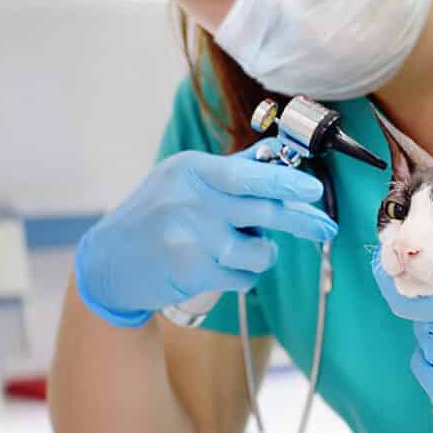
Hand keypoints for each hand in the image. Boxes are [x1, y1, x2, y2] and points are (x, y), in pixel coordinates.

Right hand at [75, 145, 336, 326]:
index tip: (313, 189)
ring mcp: (189, 236)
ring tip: (243, 252)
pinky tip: (222, 271)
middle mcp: (190, 199)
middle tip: (325, 227)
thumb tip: (275, 154)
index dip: (284, 181)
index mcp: (191, 171)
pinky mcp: (190, 270)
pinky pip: (242, 277)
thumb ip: (228, 171)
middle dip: (301, 220)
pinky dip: (243, 277)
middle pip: (263, 210)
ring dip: (261, 255)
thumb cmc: (153, 218)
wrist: (107, 263)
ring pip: (257, 250)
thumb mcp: (181, 182)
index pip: (247, 173)